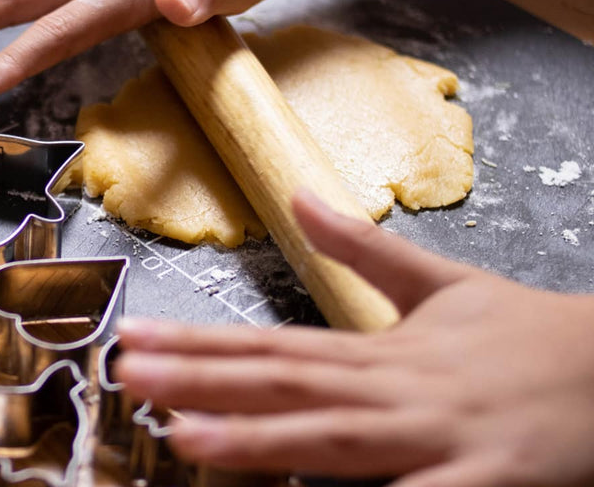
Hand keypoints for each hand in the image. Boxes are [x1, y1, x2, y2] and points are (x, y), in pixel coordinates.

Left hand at [115, 191, 593, 485]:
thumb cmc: (530, 338)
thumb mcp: (443, 285)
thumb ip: (362, 249)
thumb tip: (297, 198)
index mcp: (379, 350)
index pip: (271, 344)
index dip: (200, 344)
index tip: (138, 338)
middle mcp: (392, 388)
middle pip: (283, 384)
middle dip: (201, 381)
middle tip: (128, 374)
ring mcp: (434, 435)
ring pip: (330, 438)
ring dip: (256, 438)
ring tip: (181, 434)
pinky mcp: (483, 480)